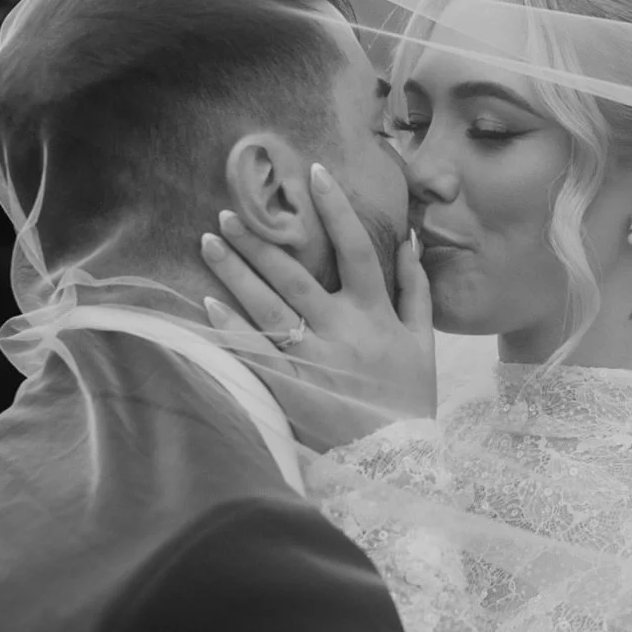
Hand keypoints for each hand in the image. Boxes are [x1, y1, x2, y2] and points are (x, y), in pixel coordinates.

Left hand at [199, 164, 435, 452]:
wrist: (396, 459)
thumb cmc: (410, 398)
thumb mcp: (423, 343)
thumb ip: (416, 289)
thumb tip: (408, 241)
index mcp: (374, 314)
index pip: (355, 248)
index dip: (335, 208)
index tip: (314, 172)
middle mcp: (340, 331)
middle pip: (294, 274)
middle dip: (260, 240)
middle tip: (228, 211)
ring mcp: (312, 359)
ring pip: (267, 306)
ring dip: (235, 272)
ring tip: (210, 241)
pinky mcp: (290, 387)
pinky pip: (255, 351)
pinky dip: (231, 327)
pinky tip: (209, 301)